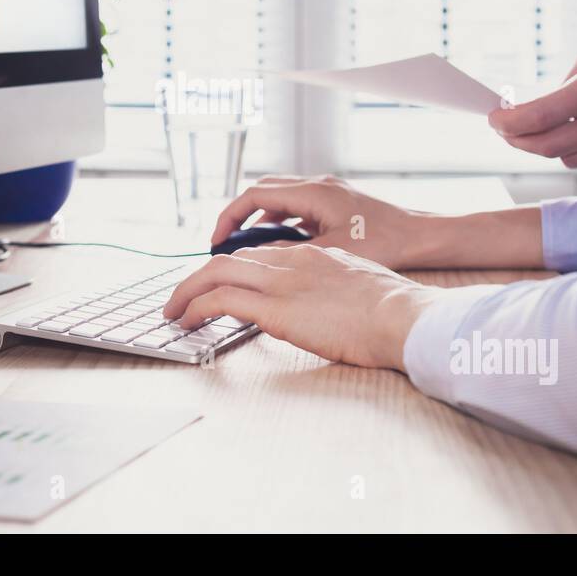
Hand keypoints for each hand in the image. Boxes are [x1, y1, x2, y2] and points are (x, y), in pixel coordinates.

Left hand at [163, 245, 427, 368]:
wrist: (402, 317)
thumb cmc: (392, 311)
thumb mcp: (358, 287)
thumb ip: (332, 288)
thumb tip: (321, 306)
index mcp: (312, 255)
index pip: (258, 254)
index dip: (232, 269)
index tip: (217, 284)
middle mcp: (291, 261)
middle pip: (229, 260)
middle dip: (198, 277)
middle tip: (182, 296)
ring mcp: (281, 281)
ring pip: (216, 273)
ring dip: (187, 291)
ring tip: (174, 311)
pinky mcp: (274, 308)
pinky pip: (220, 300)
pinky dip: (197, 307)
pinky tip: (187, 321)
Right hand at [211, 175, 423, 269]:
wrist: (422, 236)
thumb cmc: (387, 243)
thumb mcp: (330, 252)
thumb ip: (291, 253)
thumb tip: (256, 260)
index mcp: (313, 192)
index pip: (255, 195)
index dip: (230, 217)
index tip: (217, 240)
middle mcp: (317, 185)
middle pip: (263, 192)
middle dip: (239, 216)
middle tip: (225, 243)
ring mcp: (327, 191)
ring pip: (280, 198)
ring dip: (260, 219)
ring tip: (248, 248)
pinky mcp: (335, 202)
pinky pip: (297, 206)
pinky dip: (281, 222)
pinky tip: (281, 246)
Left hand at [488, 22, 576, 168]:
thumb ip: (561, 89)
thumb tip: (530, 112)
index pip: (538, 118)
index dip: (507, 123)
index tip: (493, 119)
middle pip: (547, 147)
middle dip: (518, 140)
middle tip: (506, 130)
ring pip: (569, 158)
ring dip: (551, 145)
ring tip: (549, 126)